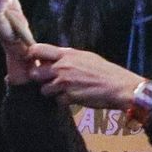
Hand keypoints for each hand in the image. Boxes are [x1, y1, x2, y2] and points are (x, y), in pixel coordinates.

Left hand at [26, 44, 141, 108]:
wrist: (119, 86)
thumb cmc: (105, 71)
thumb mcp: (85, 57)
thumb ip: (67, 57)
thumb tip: (53, 58)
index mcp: (67, 54)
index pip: (36, 50)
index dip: (32, 56)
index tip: (36, 62)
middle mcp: (63, 67)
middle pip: (34, 73)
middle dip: (40, 78)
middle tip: (49, 80)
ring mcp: (65, 83)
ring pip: (44, 90)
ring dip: (52, 92)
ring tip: (65, 90)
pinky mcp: (69, 97)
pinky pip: (57, 101)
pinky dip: (64, 101)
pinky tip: (75, 97)